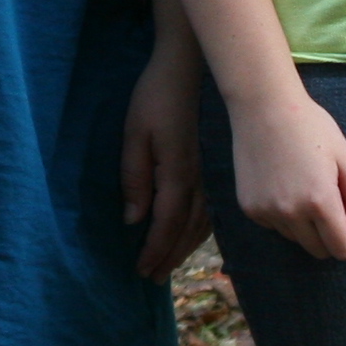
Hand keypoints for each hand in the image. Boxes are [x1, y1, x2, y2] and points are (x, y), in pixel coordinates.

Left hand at [119, 40, 210, 279]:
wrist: (188, 68)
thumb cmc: (156, 97)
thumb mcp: (134, 134)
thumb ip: (135, 177)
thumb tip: (133, 220)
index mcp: (177, 174)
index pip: (165, 225)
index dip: (154, 251)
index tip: (142, 271)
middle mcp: (198, 180)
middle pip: (186, 231)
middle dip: (169, 257)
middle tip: (153, 278)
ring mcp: (208, 173)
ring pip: (201, 223)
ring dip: (184, 247)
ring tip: (169, 264)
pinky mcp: (211, 165)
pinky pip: (210, 209)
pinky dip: (200, 230)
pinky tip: (194, 236)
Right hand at [224, 86, 345, 260]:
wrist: (263, 106)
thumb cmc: (312, 128)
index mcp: (320, 201)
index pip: (344, 249)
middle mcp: (290, 213)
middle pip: (320, 251)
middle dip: (329, 234)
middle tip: (326, 199)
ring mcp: (266, 211)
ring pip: (297, 240)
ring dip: (304, 225)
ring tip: (300, 186)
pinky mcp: (248, 208)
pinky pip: (275, 227)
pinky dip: (282, 215)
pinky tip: (280, 184)